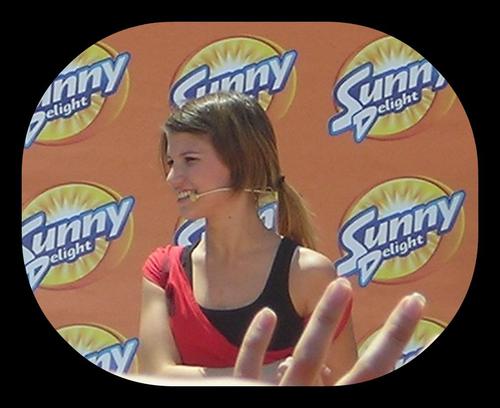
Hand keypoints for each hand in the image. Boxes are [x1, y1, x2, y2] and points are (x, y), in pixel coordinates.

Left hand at [234, 277, 425, 385]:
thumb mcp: (318, 406)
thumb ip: (333, 390)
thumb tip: (337, 373)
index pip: (377, 380)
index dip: (400, 354)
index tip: (429, 332)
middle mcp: (311, 404)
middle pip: (361, 371)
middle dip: (390, 338)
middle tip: (412, 302)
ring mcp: (277, 400)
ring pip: (306, 356)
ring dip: (326, 319)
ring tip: (342, 285)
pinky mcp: (244, 395)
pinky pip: (248, 367)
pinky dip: (257, 342)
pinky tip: (267, 313)